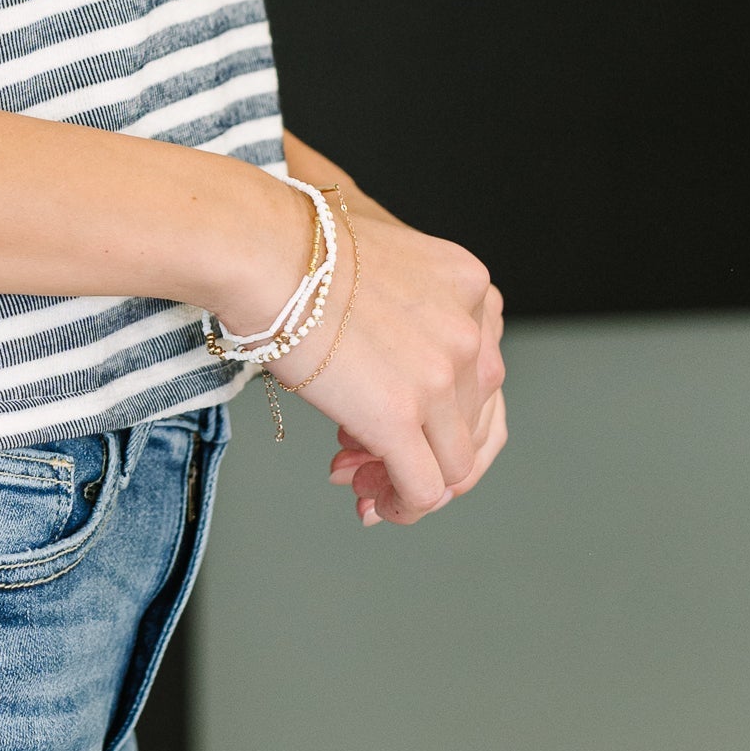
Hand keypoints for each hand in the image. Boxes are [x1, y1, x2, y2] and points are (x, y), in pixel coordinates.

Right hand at [274, 184, 505, 527]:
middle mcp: (471, 333)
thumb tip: (382, 344)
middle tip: (374, 462)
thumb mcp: (384, 251)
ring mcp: (441, 377)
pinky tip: (373, 504)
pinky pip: (424, 488)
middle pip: (475, 422)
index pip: (485, 375)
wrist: (264, 249)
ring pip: (454, 463)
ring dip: (410, 481)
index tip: (406, 423)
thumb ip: (406, 295)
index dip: (445, 410)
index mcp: (471, 289)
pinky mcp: (401, 417)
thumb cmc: (298, 243)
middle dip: (426, 449)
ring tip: (364, 484)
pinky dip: (403, 507)